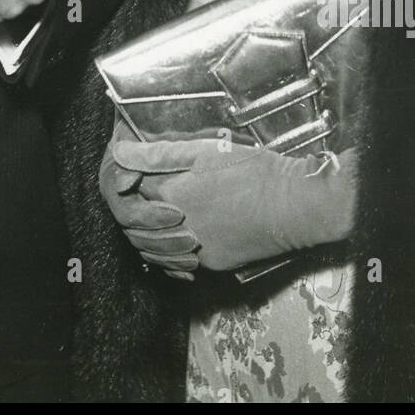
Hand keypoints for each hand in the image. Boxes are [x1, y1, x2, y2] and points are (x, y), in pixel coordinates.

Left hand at [100, 117, 357, 275]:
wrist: (294, 207)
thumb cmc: (254, 171)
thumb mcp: (206, 150)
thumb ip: (160, 153)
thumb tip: (120, 150)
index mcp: (172, 193)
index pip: (130, 190)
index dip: (128, 178)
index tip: (134, 171)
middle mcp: (177, 227)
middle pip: (136, 223)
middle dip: (131, 208)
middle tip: (140, 193)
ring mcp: (195, 250)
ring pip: (154, 249)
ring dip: (148, 234)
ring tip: (154, 217)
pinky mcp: (213, 263)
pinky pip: (179, 264)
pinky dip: (171, 254)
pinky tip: (178, 240)